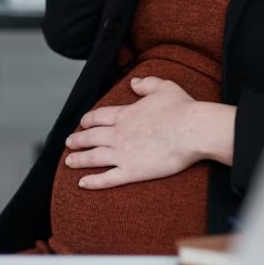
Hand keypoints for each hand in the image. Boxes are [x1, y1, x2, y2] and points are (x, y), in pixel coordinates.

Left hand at [65, 77, 235, 189]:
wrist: (194, 131)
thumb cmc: (182, 109)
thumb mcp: (163, 87)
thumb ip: (146, 84)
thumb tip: (134, 82)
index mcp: (125, 114)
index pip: (98, 117)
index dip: (88, 120)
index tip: (82, 123)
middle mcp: (119, 134)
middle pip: (91, 137)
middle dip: (78, 140)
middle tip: (69, 142)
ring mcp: (123, 154)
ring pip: (94, 157)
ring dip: (79, 159)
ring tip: (69, 161)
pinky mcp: (133, 171)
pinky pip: (107, 178)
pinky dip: (93, 181)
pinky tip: (82, 183)